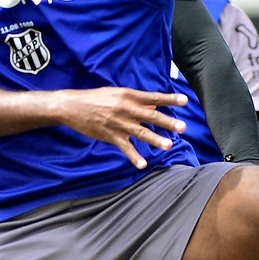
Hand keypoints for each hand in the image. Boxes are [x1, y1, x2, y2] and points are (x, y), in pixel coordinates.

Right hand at [52, 87, 188, 168]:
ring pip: (141, 132)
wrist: (73, 107)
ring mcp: (119, 124)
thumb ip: (137, 102)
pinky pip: (125, 148)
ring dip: (155, 139)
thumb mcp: (117, 94)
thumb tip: (154, 107)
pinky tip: (143, 164)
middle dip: (167, 122)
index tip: (185, 101)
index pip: (153, 97)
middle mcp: (125, 109)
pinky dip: (134, 157)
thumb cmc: (97, 98)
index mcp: (128, 96)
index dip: (169, 99)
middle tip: (183, 127)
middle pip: (151, 116)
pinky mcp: (111, 136)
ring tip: (169, 145)